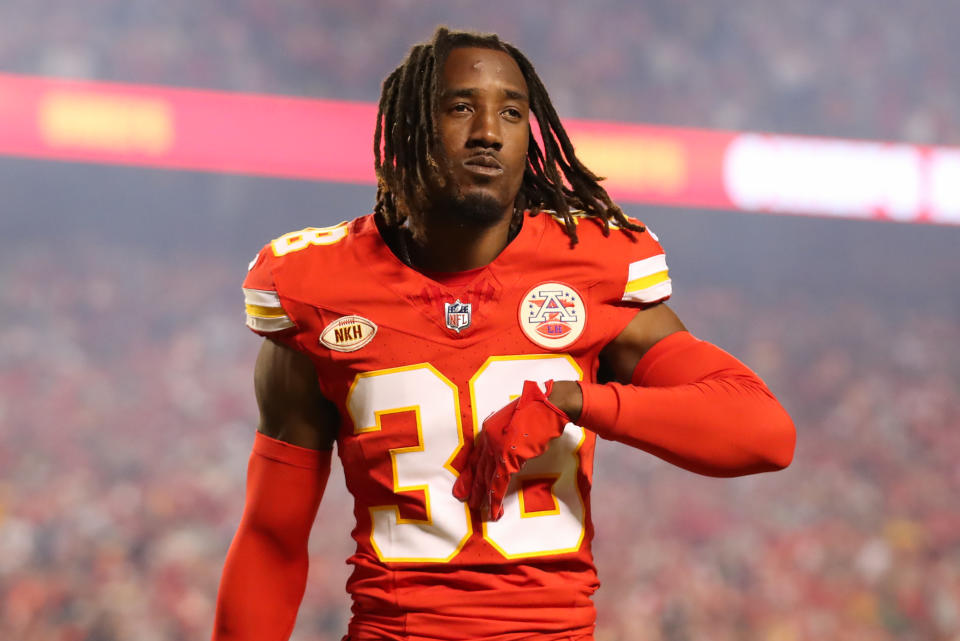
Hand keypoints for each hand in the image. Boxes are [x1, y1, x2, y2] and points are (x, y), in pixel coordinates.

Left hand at [452, 380, 569, 520]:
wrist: (548, 405)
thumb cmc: (538, 409)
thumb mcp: (517, 421)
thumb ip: (511, 436)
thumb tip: (513, 449)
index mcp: (490, 428)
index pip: (477, 453)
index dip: (471, 468)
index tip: (464, 479)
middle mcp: (489, 437)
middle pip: (478, 466)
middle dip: (471, 483)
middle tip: (462, 497)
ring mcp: (497, 447)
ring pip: (485, 476)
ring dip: (481, 494)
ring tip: (476, 507)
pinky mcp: (508, 457)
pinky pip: (499, 482)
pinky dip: (495, 498)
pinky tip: (494, 509)